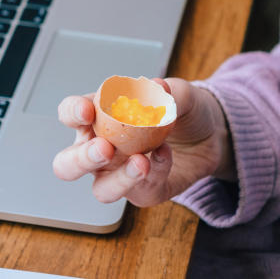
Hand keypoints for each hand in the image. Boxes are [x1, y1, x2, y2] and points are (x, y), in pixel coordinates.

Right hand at [52, 78, 233, 206]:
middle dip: (81, 159)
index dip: (71, 113)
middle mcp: (101, 150)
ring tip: (141, 163)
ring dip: (118, 179)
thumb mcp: (179, 94)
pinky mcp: (144, 192)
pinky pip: (141, 191)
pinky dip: (155, 173)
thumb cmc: (182, 111)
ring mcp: (119, 175)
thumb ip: (167, 91)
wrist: (211, 136)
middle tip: (105, 148)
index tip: (86, 111)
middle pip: (68, 164)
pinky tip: (165, 155)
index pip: (70, 114)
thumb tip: (157, 87)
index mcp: (98, 118)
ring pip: (101, 189)